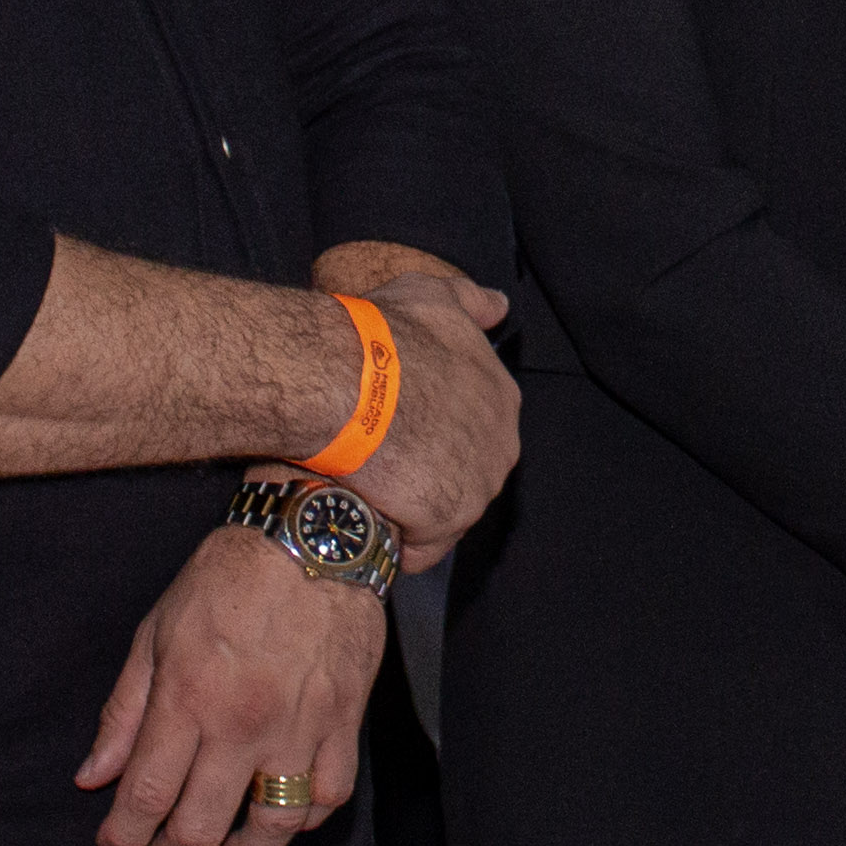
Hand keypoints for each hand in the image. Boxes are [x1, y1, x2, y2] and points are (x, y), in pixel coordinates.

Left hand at [75, 518, 384, 845]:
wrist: (313, 537)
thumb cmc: (227, 578)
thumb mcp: (156, 631)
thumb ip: (124, 711)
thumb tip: (93, 775)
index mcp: (188, 696)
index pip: (145, 794)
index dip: (123, 835)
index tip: (114, 844)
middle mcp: (243, 721)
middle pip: (201, 825)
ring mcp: (299, 725)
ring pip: (271, 825)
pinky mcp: (344, 719)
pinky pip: (329, 796)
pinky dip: (305, 820)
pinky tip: (284, 815)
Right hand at [341, 268, 517, 568]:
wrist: (344, 379)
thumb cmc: (384, 335)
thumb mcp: (434, 297)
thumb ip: (472, 302)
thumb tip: (499, 307)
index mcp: (502, 397)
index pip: (475, 426)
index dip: (436, 428)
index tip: (400, 424)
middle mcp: (502, 445)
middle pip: (466, 471)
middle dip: (429, 471)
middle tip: (382, 459)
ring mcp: (478, 486)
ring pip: (445, 511)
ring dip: (411, 507)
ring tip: (369, 489)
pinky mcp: (446, 520)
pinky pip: (421, 548)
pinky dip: (397, 542)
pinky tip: (369, 520)